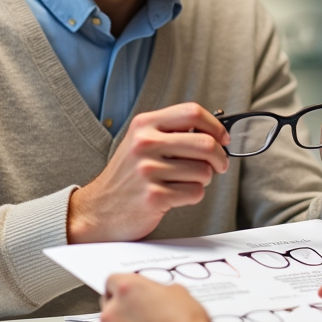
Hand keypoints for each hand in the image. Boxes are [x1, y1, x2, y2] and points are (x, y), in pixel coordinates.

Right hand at [67, 103, 228, 242]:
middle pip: (205, 143)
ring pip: (204, 171)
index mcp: (144, 125)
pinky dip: (193, 196)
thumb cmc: (128, 176)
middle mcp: (145, 144)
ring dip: (203, 180)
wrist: (98, 209)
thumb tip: (215, 133)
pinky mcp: (154, 196)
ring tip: (184, 182)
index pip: (192, 112)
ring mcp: (148, 171)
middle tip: (218, 165)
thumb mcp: (141, 142)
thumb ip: (172, 132)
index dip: (215, 126)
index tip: (223, 138)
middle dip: (219, 157)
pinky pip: (195, 192)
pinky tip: (176, 195)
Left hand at [100, 273, 213, 321]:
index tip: (130, 295)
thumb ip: (158, 293)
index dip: (124, 289)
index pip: (112, 281)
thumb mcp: (180, 294)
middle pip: (109, 309)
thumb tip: (157, 298)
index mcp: (127, 291)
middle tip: (145, 320)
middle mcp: (112, 315)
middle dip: (124, 313)